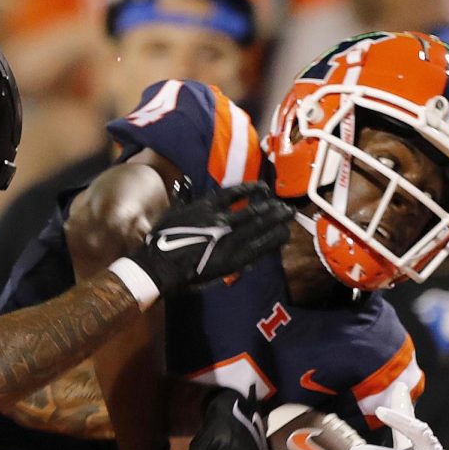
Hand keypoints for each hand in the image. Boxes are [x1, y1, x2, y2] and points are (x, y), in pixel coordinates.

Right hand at [128, 182, 291, 295]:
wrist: (160, 266)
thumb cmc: (161, 241)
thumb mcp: (172, 213)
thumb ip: (183, 198)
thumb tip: (185, 184)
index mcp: (206, 206)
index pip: (235, 192)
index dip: (252, 189)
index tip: (263, 189)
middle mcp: (222, 219)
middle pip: (254, 209)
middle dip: (271, 207)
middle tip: (284, 206)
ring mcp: (229, 239)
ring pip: (260, 226)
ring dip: (277, 220)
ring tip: (288, 216)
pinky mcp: (233, 259)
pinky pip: (259, 247)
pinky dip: (273, 240)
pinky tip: (283, 235)